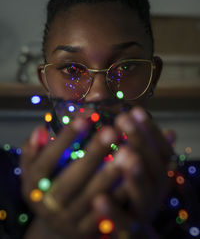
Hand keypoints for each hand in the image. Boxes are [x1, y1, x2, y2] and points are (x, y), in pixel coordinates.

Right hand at [20, 117, 123, 237]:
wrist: (54, 222)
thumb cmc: (48, 184)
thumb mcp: (34, 168)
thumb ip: (33, 149)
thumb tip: (40, 130)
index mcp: (33, 185)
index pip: (47, 160)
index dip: (65, 139)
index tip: (84, 118)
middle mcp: (49, 204)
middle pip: (72, 179)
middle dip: (93, 154)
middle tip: (111, 131)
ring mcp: (68, 220)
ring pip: (91, 196)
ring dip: (110, 174)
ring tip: (127, 151)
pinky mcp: (86, 231)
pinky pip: (105, 214)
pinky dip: (120, 196)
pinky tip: (133, 176)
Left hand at [92, 107, 175, 234]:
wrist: (133, 232)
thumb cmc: (135, 194)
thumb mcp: (145, 172)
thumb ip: (150, 153)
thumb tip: (171, 132)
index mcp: (160, 177)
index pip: (162, 152)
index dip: (151, 131)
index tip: (135, 110)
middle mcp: (156, 194)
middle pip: (154, 169)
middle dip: (140, 141)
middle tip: (123, 119)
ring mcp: (145, 213)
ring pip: (144, 195)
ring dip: (135, 174)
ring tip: (125, 153)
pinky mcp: (130, 233)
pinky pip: (124, 224)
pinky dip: (113, 211)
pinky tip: (98, 199)